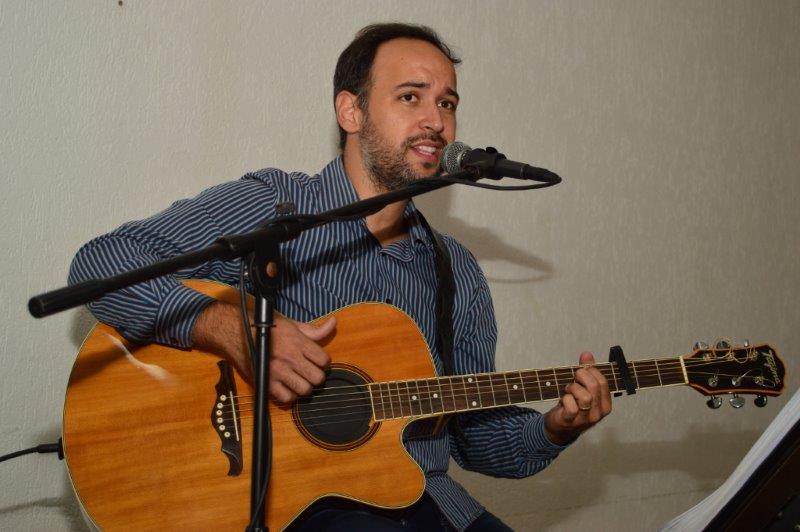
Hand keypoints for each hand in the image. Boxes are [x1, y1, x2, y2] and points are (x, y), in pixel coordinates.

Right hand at [192, 302, 334, 402]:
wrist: (237, 333)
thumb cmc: (266, 328)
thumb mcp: (292, 324)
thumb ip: (314, 330)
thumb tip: (334, 323)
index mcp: (298, 342)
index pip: (324, 360)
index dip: (323, 362)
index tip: (317, 362)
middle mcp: (290, 358)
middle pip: (318, 379)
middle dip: (316, 376)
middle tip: (309, 372)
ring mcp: (278, 372)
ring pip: (305, 390)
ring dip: (304, 387)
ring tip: (299, 380)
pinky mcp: (266, 382)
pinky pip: (287, 398)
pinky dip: (289, 395)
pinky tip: (287, 387)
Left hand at [543, 352, 611, 444]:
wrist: (559, 428)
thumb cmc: (572, 406)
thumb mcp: (582, 389)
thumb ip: (586, 372)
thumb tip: (586, 355)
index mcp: (605, 404)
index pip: (603, 382)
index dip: (590, 371)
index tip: (581, 371)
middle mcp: (598, 413)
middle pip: (594, 387)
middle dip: (581, 376)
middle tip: (574, 378)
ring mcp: (585, 419)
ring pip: (585, 396)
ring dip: (573, 388)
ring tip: (568, 390)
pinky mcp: (570, 421)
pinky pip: (571, 406)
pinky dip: (566, 399)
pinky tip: (564, 399)